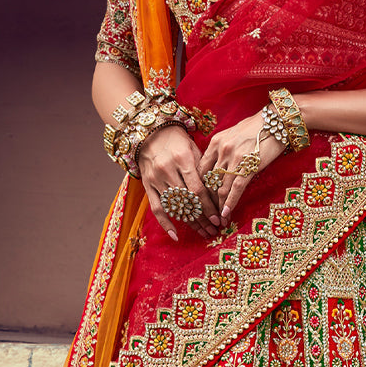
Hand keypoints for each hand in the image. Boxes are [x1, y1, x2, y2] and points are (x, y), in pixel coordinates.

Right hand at [138, 124, 220, 240]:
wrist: (150, 131)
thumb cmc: (177, 140)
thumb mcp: (193, 148)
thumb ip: (203, 170)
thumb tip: (218, 194)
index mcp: (182, 159)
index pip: (198, 190)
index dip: (208, 207)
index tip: (218, 219)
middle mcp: (167, 170)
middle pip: (188, 202)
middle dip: (203, 219)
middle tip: (214, 229)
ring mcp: (156, 179)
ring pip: (175, 207)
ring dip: (190, 223)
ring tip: (203, 232)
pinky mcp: (147, 185)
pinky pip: (156, 209)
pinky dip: (165, 224)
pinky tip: (176, 235)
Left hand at [198, 112, 286, 224]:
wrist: (276, 121)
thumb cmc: (256, 128)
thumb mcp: (232, 135)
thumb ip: (222, 150)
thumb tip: (217, 168)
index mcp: (215, 142)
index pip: (201, 169)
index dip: (200, 188)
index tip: (201, 201)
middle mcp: (221, 150)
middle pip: (209, 181)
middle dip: (208, 201)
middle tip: (208, 215)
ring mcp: (234, 158)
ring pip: (220, 188)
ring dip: (219, 207)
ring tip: (219, 220)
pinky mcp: (248, 166)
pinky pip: (235, 189)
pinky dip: (230, 203)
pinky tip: (226, 214)